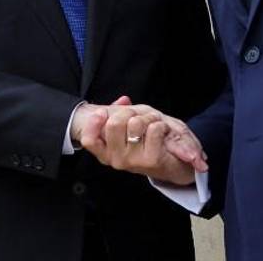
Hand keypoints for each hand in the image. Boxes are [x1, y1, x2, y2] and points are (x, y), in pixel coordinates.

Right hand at [77, 98, 205, 183]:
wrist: (173, 164)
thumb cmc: (148, 141)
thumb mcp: (130, 124)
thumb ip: (121, 111)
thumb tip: (123, 100)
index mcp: (106, 152)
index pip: (89, 140)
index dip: (92, 124)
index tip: (101, 112)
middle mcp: (116, 159)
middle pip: (114, 123)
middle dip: (130, 111)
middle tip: (139, 117)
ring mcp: (132, 162)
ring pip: (135, 123)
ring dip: (149, 117)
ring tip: (153, 124)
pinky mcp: (151, 161)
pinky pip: (153, 128)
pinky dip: (161, 124)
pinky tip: (162, 132)